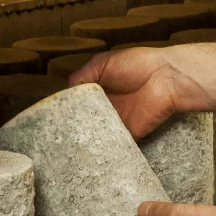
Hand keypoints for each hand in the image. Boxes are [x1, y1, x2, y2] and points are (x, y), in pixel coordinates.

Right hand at [69, 48, 209, 138]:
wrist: (164, 79)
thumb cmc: (136, 65)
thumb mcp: (102, 64)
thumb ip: (81, 77)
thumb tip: (65, 92)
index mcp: (98, 89)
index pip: (77, 103)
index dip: (65, 109)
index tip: (51, 117)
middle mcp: (105, 107)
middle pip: (83, 121)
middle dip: (72, 127)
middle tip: (56, 135)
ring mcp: (115, 122)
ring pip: (95, 134)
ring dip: (84, 138)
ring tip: (66, 146)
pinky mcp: (127, 135)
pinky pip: (111, 145)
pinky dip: (101, 148)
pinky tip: (85, 152)